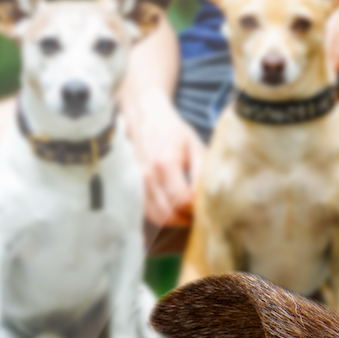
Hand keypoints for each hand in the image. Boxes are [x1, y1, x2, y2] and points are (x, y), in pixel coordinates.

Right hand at [122, 87, 203, 229]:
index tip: (204, 206)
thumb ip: (201, 172)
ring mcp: (136, 183)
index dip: (196, 208)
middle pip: (169, 214)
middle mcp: (148, 176)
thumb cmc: (171, 130)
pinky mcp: (131, 187)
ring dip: (174, 220)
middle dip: (186, 218)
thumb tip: (207, 198)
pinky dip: (162, 216)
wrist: (143, 117)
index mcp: (165, 164)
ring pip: (157, 217)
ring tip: (187, 213)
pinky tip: (173, 208)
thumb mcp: (194, 145)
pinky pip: (147, 212)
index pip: (183, 200)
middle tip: (198, 214)